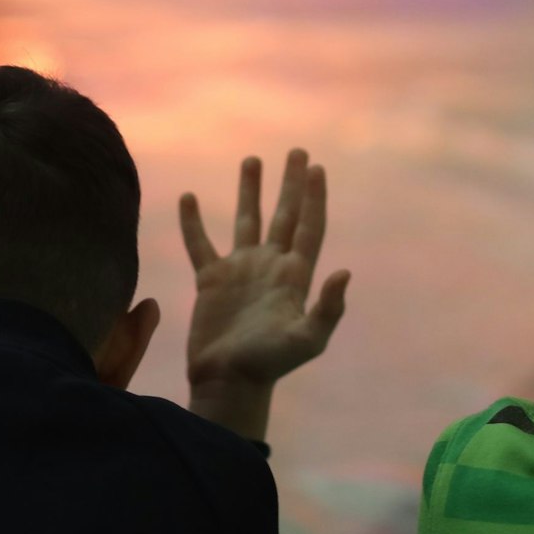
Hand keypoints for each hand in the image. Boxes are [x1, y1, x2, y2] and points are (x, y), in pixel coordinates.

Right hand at [180, 150, 349, 388]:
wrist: (230, 381)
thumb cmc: (271, 364)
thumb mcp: (308, 339)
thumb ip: (328, 307)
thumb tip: (345, 271)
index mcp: (295, 275)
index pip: (309, 226)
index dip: (315, 198)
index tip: (317, 168)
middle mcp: (270, 266)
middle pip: (284, 215)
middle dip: (291, 184)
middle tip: (298, 151)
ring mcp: (241, 271)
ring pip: (246, 220)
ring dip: (249, 191)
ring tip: (252, 159)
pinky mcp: (211, 281)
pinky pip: (200, 243)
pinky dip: (193, 222)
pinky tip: (188, 197)